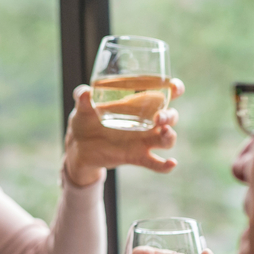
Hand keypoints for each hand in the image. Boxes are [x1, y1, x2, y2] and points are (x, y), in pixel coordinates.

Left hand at [63, 80, 183, 185]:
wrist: (78, 146)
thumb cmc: (85, 120)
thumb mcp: (82, 107)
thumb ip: (82, 97)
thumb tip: (84, 93)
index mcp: (138, 104)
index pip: (164, 93)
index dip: (175, 89)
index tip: (175, 87)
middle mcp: (146, 122)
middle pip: (170, 116)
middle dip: (170, 115)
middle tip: (159, 117)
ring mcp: (143, 141)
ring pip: (167, 139)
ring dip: (170, 136)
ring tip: (165, 132)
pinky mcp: (137, 157)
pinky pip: (156, 163)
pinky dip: (165, 166)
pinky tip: (171, 163)